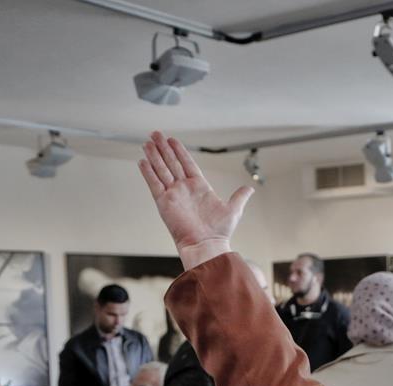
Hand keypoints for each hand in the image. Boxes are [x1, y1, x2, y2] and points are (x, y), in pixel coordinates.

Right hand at [138, 131, 254, 268]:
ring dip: (154, 156)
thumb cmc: (219, 231)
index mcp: (200, 187)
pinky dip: (148, 172)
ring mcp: (173, 194)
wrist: (206, 245)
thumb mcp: (233, 209)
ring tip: (147, 142)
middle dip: (163, 148)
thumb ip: (240, 196)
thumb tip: (250, 188)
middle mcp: (184, 188)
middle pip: (172, 162)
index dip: (179, 151)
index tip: (171, 139)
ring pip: (161, 170)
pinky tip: (143, 161)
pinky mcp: (164, 202)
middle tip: (155, 134)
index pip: (187, 163)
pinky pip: (154, 184)